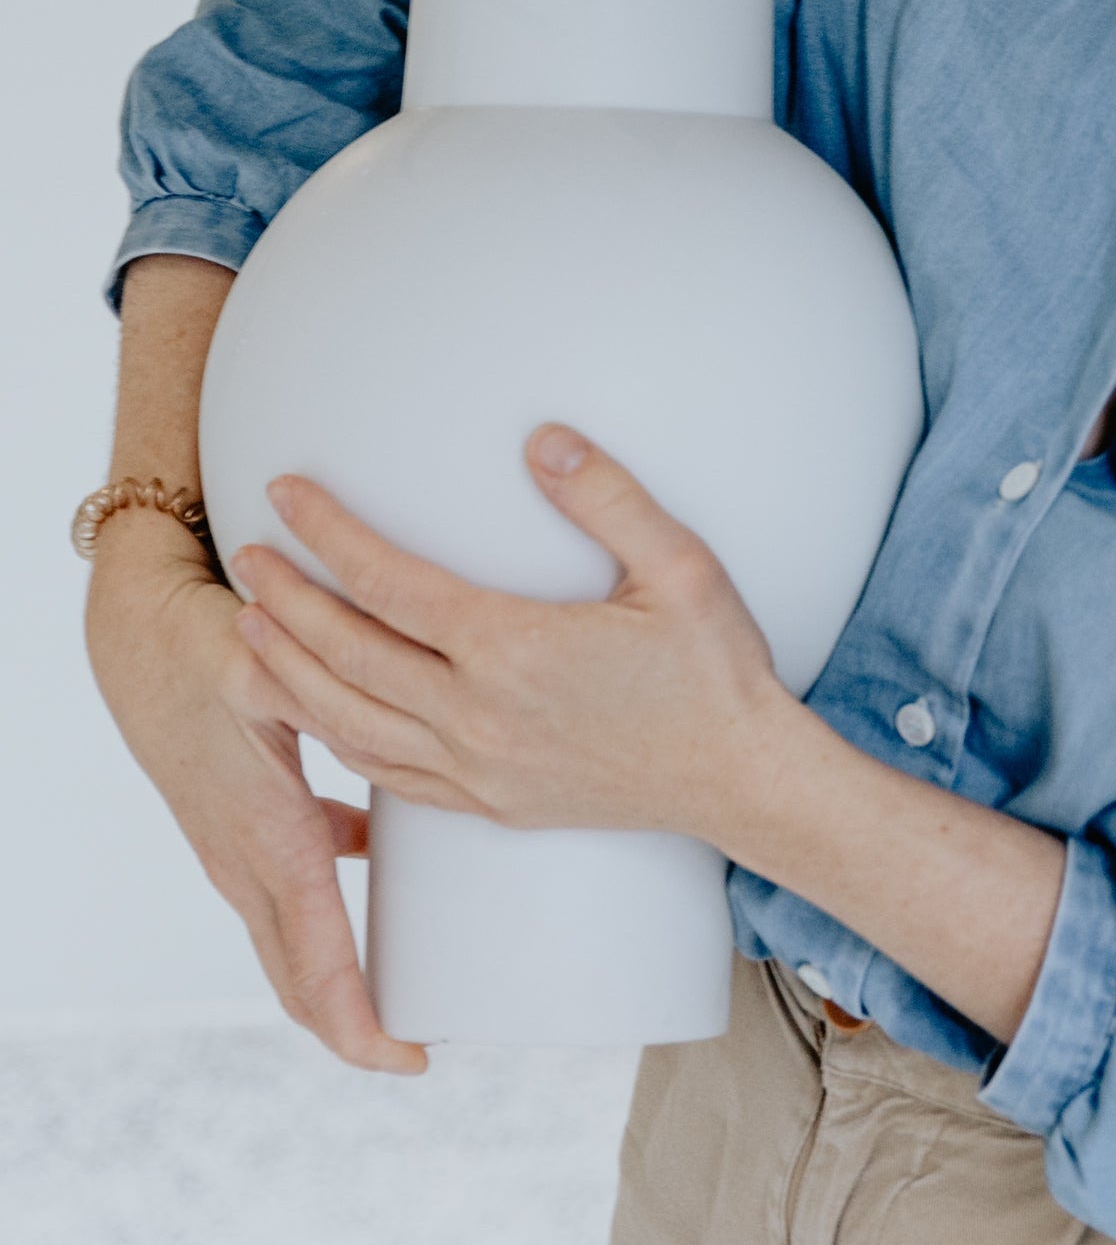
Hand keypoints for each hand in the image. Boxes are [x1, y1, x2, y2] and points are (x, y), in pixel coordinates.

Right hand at [84, 514, 423, 1074]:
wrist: (138, 634)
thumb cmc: (202, 646)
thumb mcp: (262, 666)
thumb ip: (318, 698)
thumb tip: (369, 725)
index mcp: (266, 836)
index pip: (316, 958)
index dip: (359, 1021)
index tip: (412, 1060)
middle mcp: (245, 860)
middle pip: (301, 977)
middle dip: (357, 1027)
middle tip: (424, 1049)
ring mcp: (236, 851)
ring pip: (293, 943)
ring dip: (342, 977)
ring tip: (409, 990)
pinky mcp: (239, 827)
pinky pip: (289, 895)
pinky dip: (328, 915)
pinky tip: (381, 871)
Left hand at [229, 428, 793, 846]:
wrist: (741, 778)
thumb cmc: (715, 668)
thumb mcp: (681, 566)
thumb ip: (608, 498)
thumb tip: (542, 440)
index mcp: (515, 651)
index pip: (391, 584)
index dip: (330, 533)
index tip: (287, 490)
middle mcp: (479, 717)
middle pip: (349, 655)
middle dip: (286, 600)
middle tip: (245, 553)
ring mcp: (479, 770)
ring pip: (350, 723)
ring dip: (291, 672)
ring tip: (252, 628)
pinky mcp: (490, 804)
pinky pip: (387, 775)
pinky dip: (335, 737)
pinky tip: (319, 711)